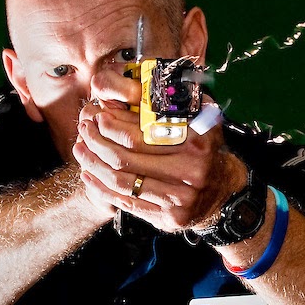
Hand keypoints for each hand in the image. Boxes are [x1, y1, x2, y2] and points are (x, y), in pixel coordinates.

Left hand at [71, 99, 243, 231]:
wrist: (223, 193)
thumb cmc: (204, 152)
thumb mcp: (203, 122)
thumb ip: (182, 105)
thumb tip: (147, 86)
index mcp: (196, 143)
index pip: (142, 135)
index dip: (113, 125)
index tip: (98, 116)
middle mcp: (191, 172)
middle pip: (127, 159)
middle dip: (98, 143)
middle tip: (84, 131)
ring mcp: (180, 198)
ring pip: (123, 181)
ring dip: (95, 165)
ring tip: (81, 151)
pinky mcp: (170, 218)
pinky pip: (127, 202)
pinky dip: (103, 188)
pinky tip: (90, 175)